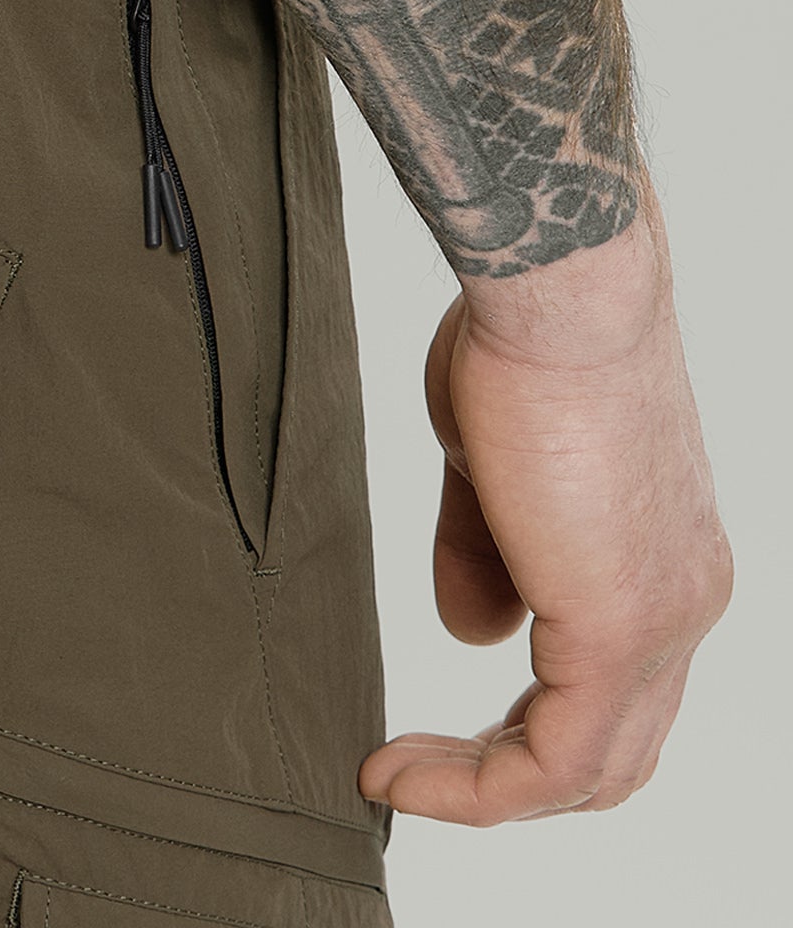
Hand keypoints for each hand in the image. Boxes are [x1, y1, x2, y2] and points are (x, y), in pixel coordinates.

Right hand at [360, 218, 731, 824]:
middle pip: (612, 751)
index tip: (423, 728)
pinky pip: (553, 757)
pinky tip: (402, 771)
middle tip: (408, 762)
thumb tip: (471, 634)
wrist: (557, 294)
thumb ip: (485, 554)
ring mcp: (662, 622)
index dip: (516, 725)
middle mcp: (683, 603)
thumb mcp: (488, 464)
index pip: (609, 691)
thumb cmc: (523, 343)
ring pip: (590, 769)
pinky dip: (475, 785)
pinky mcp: (618, 628)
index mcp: (661, 560)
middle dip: (502, 773)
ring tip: (396, 774)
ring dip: (482, 786)